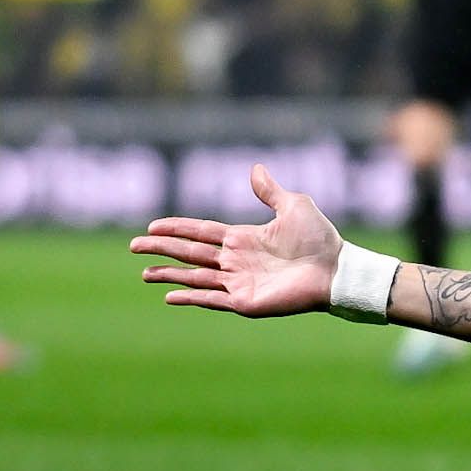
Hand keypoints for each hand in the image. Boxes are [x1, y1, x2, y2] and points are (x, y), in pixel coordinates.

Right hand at [130, 164, 343, 316]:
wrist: (336, 269)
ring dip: (169, 274)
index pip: (201, 231)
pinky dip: (191, 297)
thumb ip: (270, 191)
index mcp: (243, 238)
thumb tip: (255, 169)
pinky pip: (212, 299)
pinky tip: (170, 297)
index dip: (176, 228)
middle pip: (190, 252)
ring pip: (194, 276)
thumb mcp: (294, 206)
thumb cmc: (320, 239)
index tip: (151, 226)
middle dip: (162, 248)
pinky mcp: (245, 301)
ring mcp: (238, 282)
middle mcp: (236, 260)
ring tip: (143, 273)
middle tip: (133, 245)